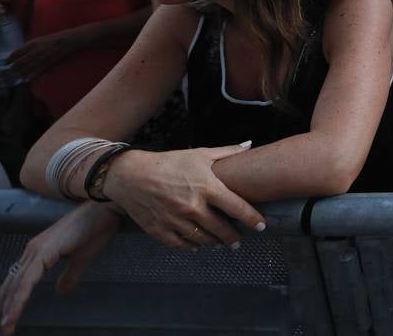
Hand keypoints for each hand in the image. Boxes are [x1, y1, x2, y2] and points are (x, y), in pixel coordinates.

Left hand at [0, 202, 122, 335]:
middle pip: (9, 287)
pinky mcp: (44, 252)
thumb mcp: (82, 258)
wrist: (106, 207)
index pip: (17, 283)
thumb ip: (70, 275)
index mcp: (38, 253)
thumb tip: (61, 291)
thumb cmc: (97, 229)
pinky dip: (17, 301)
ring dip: (5, 312)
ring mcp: (36, 251)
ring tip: (1, 332)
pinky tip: (11, 317)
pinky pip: (26, 282)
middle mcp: (31, 252)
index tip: (1, 325)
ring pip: (14, 287)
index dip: (7, 304)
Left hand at [6, 30, 81, 80]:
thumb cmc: (52, 39)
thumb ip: (28, 48)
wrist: (67, 41)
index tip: (5, 63)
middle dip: (12, 68)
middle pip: (19, 63)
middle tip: (7, 71)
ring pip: (26, 69)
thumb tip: (19, 55)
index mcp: (31, 45)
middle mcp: (34, 52)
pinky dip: (30, 76)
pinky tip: (27, 78)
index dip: (9, 59)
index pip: (16, 53)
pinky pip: (36, 73)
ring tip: (16, 75)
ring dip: (20, 73)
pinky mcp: (47, 65)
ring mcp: (40, 59)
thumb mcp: (38, 40)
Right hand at [104, 144, 265, 250]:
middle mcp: (193, 207)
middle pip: (220, 229)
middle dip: (233, 238)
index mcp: (206, 187)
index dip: (252, 219)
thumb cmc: (169, 163)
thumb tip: (249, 146)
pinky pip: (181, 245)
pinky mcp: (160, 231)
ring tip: (220, 242)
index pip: (237, 207)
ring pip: (202, 240)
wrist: (131, 175)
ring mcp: (176, 221)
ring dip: (214, 243)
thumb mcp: (199, 154)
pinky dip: (191, 247)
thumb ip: (227, 152)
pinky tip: (197, 245)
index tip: (261, 226)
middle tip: (238, 241)